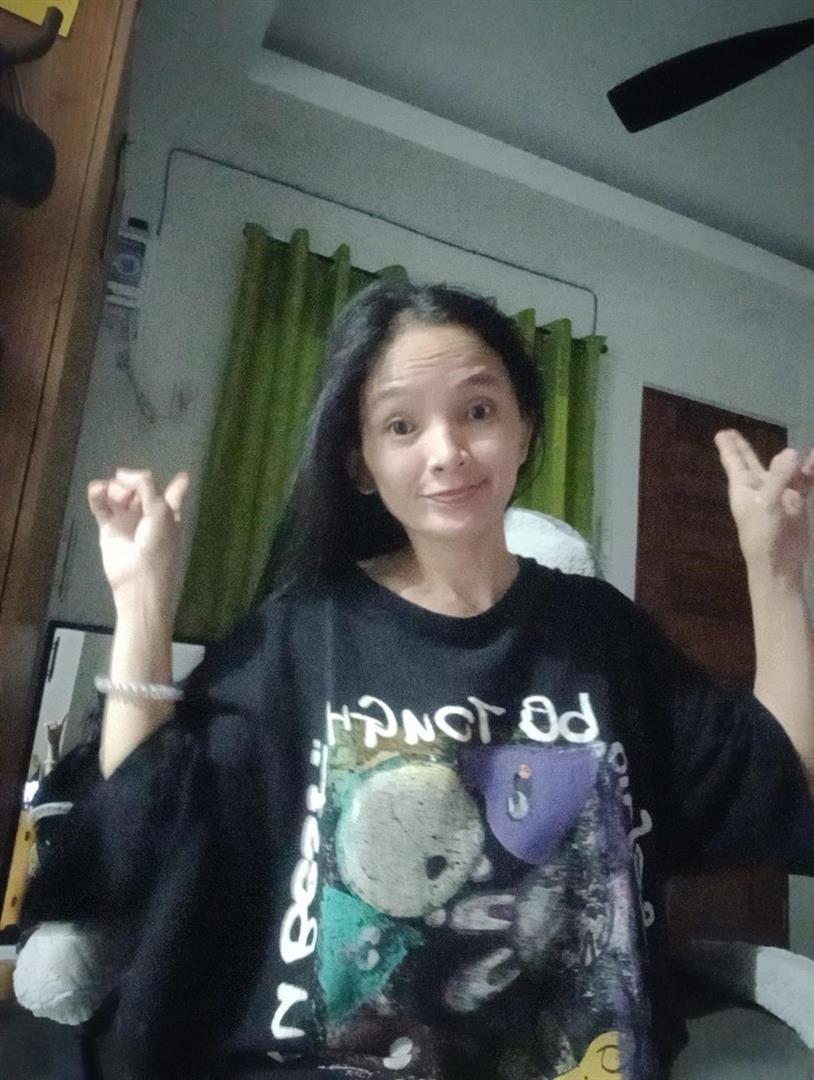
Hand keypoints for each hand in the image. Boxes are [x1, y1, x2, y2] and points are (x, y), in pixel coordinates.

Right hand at [87, 468, 189, 615]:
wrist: (138, 584)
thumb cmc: (158, 548)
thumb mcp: (160, 513)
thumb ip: (147, 487)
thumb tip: (123, 473)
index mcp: (169, 513)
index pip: (174, 495)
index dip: (177, 485)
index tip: (182, 475)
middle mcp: (149, 515)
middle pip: (140, 488)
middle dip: (134, 484)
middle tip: (129, 495)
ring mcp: (127, 520)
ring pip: (119, 493)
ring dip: (115, 489)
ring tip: (116, 497)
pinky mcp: (108, 528)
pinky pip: (100, 505)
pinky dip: (97, 495)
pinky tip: (97, 489)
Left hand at [714, 429, 813, 578]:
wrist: (779, 563)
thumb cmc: (762, 534)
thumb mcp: (766, 503)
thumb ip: (778, 477)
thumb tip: (791, 451)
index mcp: (744, 487)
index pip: (734, 461)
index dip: (729, 446)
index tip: (722, 433)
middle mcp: (760, 487)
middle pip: (751, 461)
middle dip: (744, 447)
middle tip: (733, 432)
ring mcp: (779, 493)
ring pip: (785, 468)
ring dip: (791, 458)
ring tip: (804, 449)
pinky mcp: (796, 501)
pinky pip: (804, 480)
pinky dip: (811, 471)